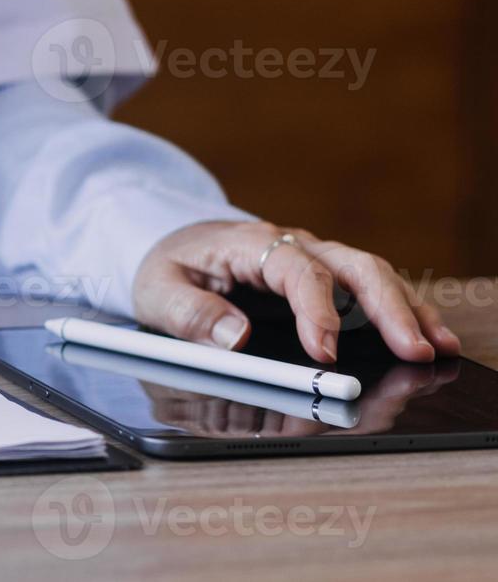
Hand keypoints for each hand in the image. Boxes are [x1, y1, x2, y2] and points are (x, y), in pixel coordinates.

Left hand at [132, 221, 459, 363]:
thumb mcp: (159, 290)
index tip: (325, 352)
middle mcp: (292, 245)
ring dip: (407, 310)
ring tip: (435, 347)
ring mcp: (314, 258)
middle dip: (387, 309)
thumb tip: (234, 339)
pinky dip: (402, 311)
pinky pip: (370, 289)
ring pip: (372, 275)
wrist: (170, 242)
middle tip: (412, 350)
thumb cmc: (167, 266)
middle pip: (353, 268)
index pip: (296, 271)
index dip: (316, 311)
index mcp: (251, 244)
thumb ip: (191, 314)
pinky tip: (428, 335)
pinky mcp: (325, 276)